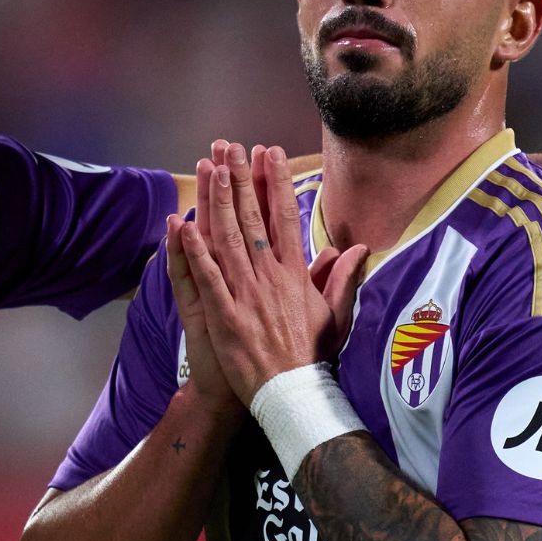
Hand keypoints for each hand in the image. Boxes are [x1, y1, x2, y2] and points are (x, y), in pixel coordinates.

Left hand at [177, 141, 365, 403]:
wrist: (293, 393)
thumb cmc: (312, 355)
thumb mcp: (335, 314)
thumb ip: (342, 277)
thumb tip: (357, 248)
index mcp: (295, 274)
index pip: (285, 217)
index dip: (276, 182)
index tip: (270, 154)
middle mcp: (270, 277)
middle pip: (253, 218)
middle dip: (242, 179)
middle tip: (232, 146)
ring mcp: (246, 295)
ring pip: (229, 238)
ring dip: (218, 200)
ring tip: (211, 167)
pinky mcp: (224, 315)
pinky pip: (208, 277)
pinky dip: (196, 250)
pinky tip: (185, 224)